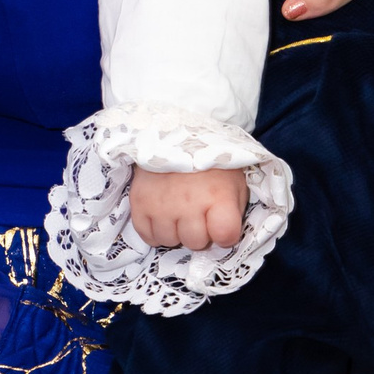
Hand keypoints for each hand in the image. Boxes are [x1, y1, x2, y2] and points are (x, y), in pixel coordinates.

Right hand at [129, 165, 247, 253]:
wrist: (174, 131)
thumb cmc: (210, 162)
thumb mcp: (234, 181)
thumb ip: (233, 210)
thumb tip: (223, 237)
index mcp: (218, 196)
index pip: (225, 235)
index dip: (225, 234)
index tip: (220, 224)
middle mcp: (189, 204)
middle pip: (195, 242)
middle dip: (198, 231)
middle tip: (197, 212)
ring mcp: (162, 205)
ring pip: (170, 240)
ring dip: (175, 230)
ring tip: (178, 210)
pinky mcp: (140, 203)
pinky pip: (147, 235)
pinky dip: (155, 230)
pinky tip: (162, 214)